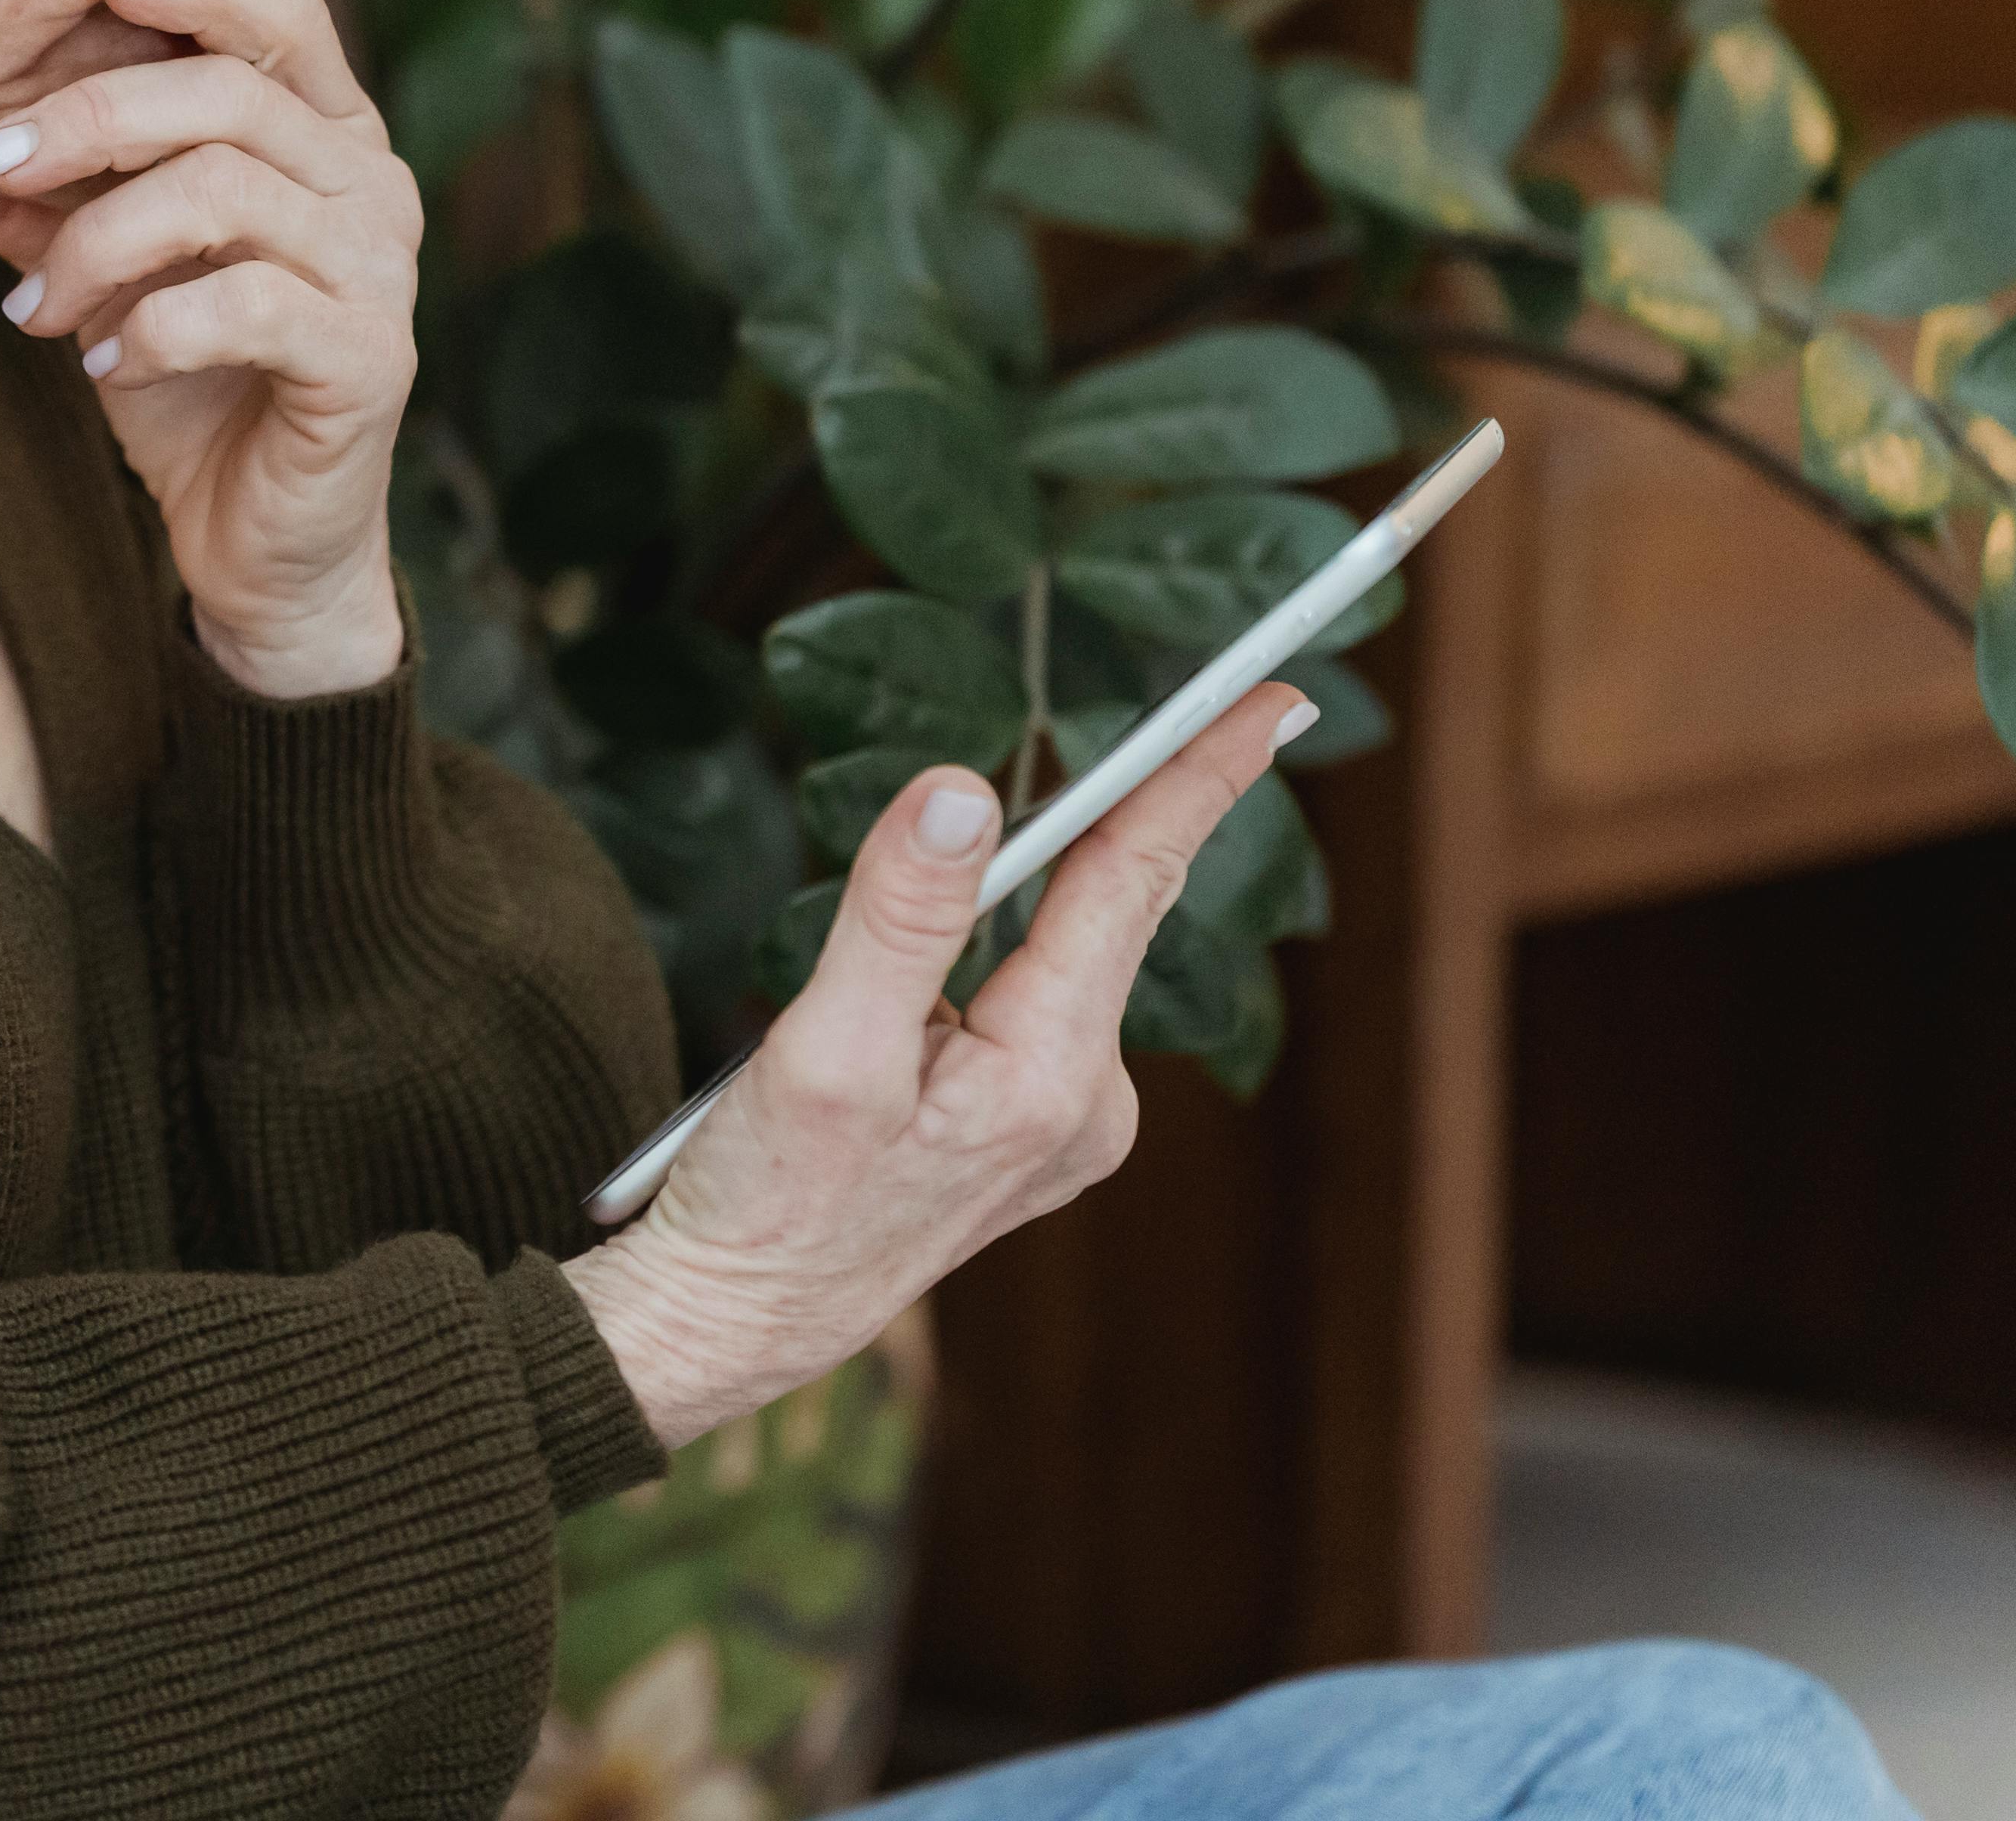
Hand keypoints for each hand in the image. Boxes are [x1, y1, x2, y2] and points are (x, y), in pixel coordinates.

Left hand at [0, 0, 419, 697]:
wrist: (260, 544)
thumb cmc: (185, 384)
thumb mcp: (93, 272)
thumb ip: (20, 201)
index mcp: (326, 133)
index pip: (281, 12)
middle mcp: (373, 181)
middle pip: (230, 93)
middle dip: (91, 116)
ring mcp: (383, 269)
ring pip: (226, 191)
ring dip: (100, 242)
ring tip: (38, 308)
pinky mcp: (373, 358)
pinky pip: (249, 304)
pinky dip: (153, 329)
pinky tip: (105, 367)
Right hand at [560, 686, 1314, 1445]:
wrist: (737, 1323)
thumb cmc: (769, 1202)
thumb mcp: (822, 1052)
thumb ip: (897, 917)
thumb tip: (964, 795)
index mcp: (1049, 1077)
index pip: (1134, 883)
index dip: (1200, 776)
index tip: (1278, 693)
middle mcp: (1083, 1099)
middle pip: (1110, 908)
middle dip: (1123, 809)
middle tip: (1190, 704)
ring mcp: (1059, 1119)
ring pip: (1057, 951)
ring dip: (1019, 895)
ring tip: (934, 914)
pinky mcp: (1020, 1127)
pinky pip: (1026, 995)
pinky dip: (991, 951)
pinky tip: (905, 991)